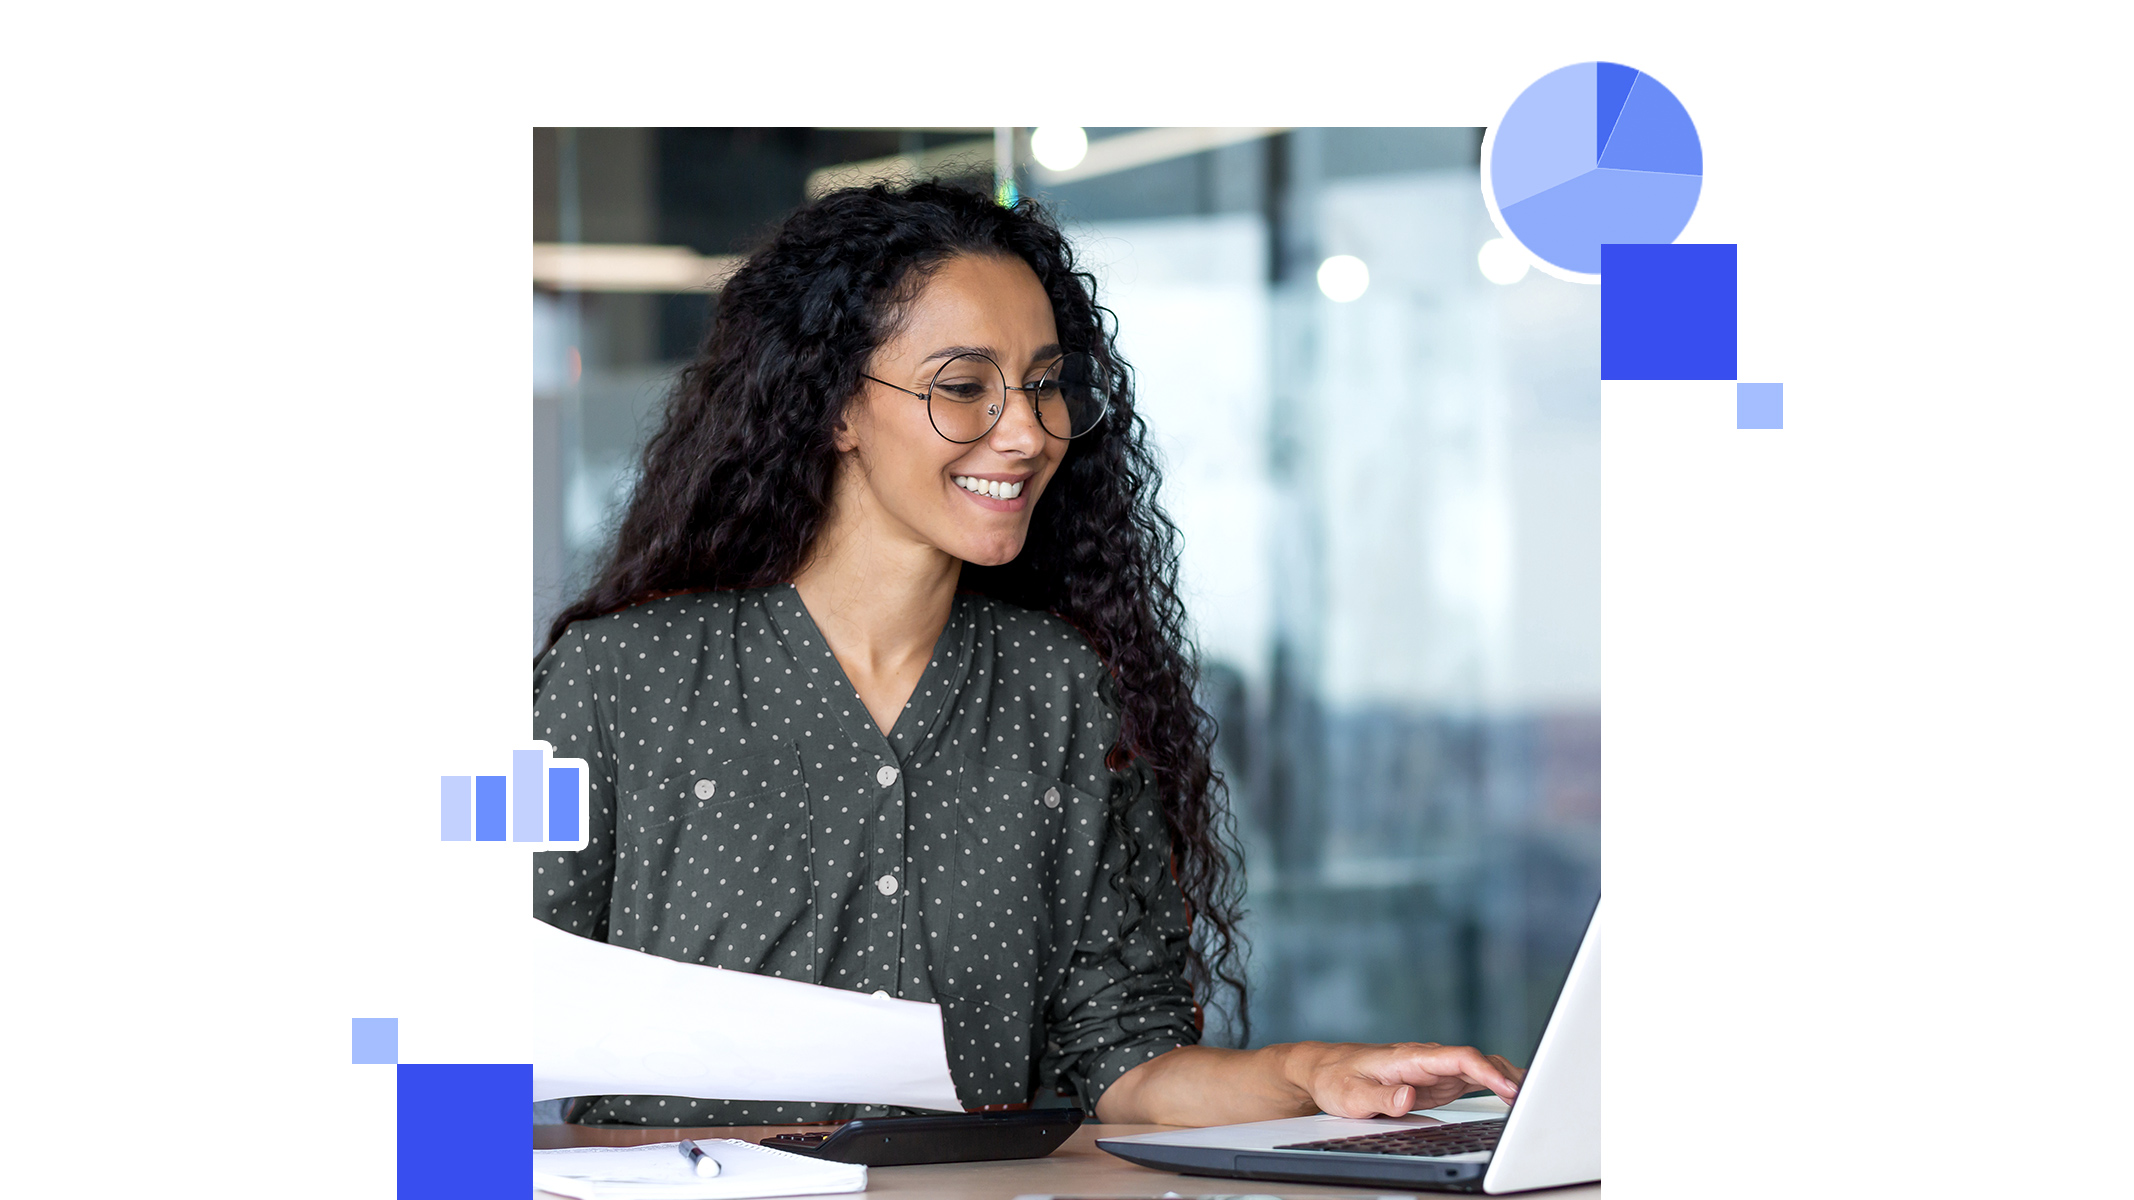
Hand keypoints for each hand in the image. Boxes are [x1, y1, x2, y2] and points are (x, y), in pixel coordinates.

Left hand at [1283, 1041, 1525, 1118]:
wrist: (1325, 1069)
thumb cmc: (1336, 1080)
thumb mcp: (1351, 1096)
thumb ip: (1381, 1098)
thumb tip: (1409, 1097)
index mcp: (1409, 1057)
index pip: (1457, 1057)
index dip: (1486, 1070)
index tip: (1507, 1089)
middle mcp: (1427, 1059)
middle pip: (1476, 1060)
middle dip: (1506, 1076)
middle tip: (1533, 1099)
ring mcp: (1433, 1070)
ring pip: (1478, 1068)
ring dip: (1505, 1079)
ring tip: (1534, 1097)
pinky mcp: (1435, 1081)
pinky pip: (1471, 1079)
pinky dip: (1494, 1084)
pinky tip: (1513, 1094)